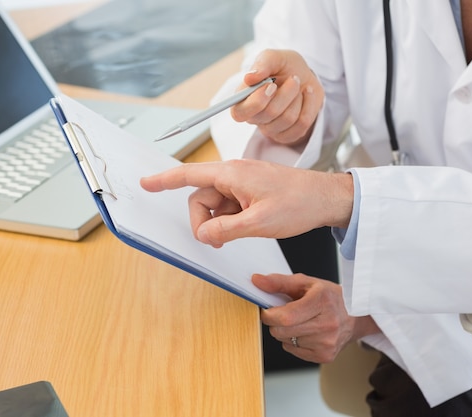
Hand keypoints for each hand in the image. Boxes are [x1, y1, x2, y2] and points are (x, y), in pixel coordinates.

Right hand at [140, 159, 353, 247]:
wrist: (326, 198)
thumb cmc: (298, 203)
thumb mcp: (259, 222)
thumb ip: (226, 229)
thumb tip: (203, 234)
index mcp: (231, 174)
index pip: (188, 175)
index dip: (164, 180)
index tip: (146, 184)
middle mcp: (233, 175)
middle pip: (200, 198)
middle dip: (202, 221)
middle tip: (216, 241)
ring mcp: (242, 184)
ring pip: (214, 205)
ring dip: (218, 223)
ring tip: (235, 236)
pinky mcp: (250, 192)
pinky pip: (229, 206)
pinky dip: (229, 220)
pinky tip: (244, 229)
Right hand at [231, 49, 324, 145]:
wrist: (304, 77)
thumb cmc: (284, 67)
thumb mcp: (274, 57)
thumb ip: (262, 64)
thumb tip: (249, 77)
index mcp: (244, 100)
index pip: (239, 113)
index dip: (256, 101)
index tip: (271, 85)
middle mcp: (255, 118)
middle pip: (269, 113)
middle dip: (286, 93)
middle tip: (293, 78)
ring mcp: (272, 129)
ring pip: (288, 118)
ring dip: (298, 97)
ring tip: (298, 86)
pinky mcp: (289, 135)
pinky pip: (302, 124)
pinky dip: (310, 104)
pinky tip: (307, 94)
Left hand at [253, 273, 380, 362]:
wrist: (356, 316)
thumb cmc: (329, 297)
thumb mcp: (306, 283)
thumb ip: (278, 282)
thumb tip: (256, 281)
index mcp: (321, 301)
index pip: (284, 317)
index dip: (269, 314)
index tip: (268, 309)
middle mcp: (327, 324)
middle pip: (281, 331)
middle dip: (275, 322)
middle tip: (284, 314)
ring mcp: (327, 343)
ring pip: (285, 341)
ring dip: (285, 331)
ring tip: (301, 321)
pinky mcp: (325, 356)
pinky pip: (293, 350)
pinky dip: (293, 342)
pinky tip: (306, 332)